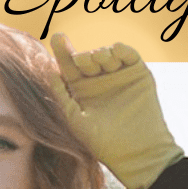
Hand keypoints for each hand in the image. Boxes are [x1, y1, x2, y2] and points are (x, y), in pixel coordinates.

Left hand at [49, 35, 184, 188]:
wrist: (135, 151)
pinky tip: (115, 50)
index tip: (57, 37)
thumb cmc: (101, 141)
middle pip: (87, 57)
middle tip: (83, 62)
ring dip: (100, 53)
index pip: (69, 66)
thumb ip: (61, 95)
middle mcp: (99, 80)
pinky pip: (129, 55)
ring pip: (106, 53)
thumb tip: (49, 70)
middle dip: (84, 56)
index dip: (62, 50)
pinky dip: (122, 49)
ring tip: (98, 61)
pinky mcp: (138, 74)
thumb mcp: (74, 118)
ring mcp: (118, 75)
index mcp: (81, 89)